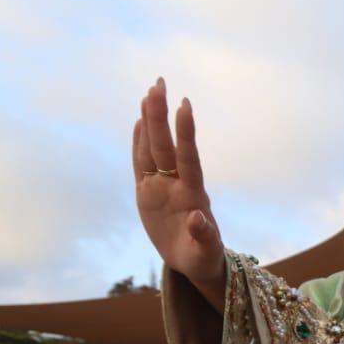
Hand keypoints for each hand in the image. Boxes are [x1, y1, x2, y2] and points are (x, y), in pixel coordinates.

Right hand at [133, 78, 225, 293]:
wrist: (194, 260)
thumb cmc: (203, 257)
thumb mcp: (205, 252)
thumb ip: (203, 235)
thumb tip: (199, 218)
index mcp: (192, 195)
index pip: (188, 158)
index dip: (186, 133)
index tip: (185, 105)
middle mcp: (177, 184)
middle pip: (166, 146)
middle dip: (162, 115)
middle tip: (159, 83)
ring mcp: (162, 186)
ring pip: (153, 149)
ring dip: (150, 122)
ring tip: (149, 93)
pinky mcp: (147, 193)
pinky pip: (141, 164)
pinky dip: (138, 143)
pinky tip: (138, 122)